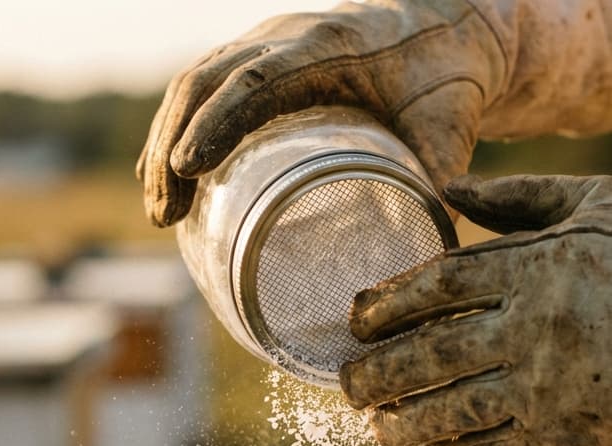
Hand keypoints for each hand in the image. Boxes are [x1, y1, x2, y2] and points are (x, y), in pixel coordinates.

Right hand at [136, 0, 503, 226]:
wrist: (444, 25)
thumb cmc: (447, 77)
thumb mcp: (451, 126)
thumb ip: (442, 181)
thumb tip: (434, 254)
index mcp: (327, 46)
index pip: (256, 81)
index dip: (216, 122)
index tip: (187, 169)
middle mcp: (283, 36)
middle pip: (206, 82)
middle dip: (173, 147)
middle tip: (166, 215)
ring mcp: (264, 43)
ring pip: (194, 82)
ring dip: (164, 143)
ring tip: (162, 214)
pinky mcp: (257, 57)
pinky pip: (201, 84)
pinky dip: (174, 127)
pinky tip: (161, 174)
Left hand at [339, 174, 611, 445]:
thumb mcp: (595, 199)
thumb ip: (517, 196)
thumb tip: (447, 186)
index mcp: (535, 264)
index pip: (438, 285)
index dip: (386, 304)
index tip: (355, 320)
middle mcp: (534, 325)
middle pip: (431, 353)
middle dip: (376, 372)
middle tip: (345, 385)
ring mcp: (553, 382)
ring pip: (455, 410)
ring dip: (405, 423)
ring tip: (375, 430)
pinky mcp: (577, 429)